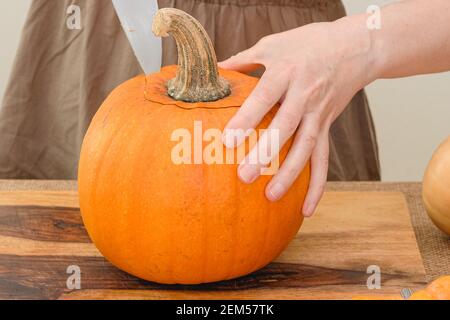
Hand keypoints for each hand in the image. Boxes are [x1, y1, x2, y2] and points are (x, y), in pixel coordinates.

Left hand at [220, 17, 373, 216]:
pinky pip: (323, 160)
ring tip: (270, 196)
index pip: (265, 97)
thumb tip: (214, 70)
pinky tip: (306, 209)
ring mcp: (319, 114)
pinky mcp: (327, 128)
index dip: (248, 119)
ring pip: (306, 148)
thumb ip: (243, 60)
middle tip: (244, 176)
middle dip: (266, 153)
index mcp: (287, 72)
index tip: (228, 140)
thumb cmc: (309, 44)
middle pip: (286, 127)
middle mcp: (305, 95)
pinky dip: (318, 186)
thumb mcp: (273, 44)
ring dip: (290, 175)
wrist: (354, 48)